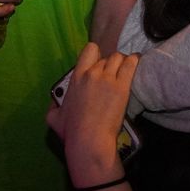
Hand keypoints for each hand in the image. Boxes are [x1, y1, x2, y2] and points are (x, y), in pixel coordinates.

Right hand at [48, 43, 137, 183]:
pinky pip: (131, 65)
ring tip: (125, 71)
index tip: (99, 64)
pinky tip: (136, 62)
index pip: (90, 51)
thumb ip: (54, 104)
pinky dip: (134, 61)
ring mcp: (108, 79)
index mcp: (76, 77)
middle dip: (110, 65)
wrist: (89, 139)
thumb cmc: (71, 130)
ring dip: (122, 63)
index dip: (96, 55)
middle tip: (113, 76)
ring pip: (119, 58)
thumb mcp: (53, 116)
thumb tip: (55, 101)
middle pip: (106, 57)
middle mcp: (92, 73)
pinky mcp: (122, 87)